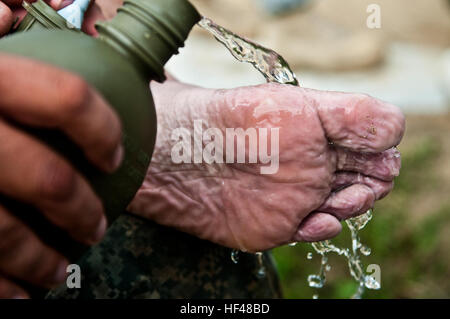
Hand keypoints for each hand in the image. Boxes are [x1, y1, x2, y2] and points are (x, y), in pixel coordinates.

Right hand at [0, 2, 122, 297]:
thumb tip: (0, 11)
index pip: (66, 98)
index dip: (102, 128)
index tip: (113, 155)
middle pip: (49, 180)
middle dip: (83, 212)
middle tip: (96, 227)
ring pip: (7, 235)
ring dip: (43, 261)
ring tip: (58, 270)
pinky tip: (15, 294)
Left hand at [129, 80, 404, 252]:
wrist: (187, 158)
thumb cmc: (239, 123)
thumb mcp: (302, 107)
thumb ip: (353, 114)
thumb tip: (393, 128)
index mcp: (322, 132)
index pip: (373, 144)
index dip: (381, 151)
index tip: (375, 152)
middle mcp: (314, 163)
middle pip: (368, 178)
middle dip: (373, 181)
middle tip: (361, 179)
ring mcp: (299, 195)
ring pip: (347, 206)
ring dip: (354, 204)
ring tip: (339, 197)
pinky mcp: (280, 223)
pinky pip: (315, 231)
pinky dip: (324, 228)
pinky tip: (317, 219)